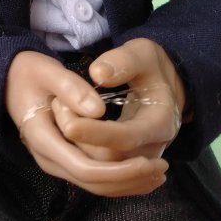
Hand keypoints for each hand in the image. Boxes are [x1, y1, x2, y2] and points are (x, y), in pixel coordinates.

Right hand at [5, 50, 167, 196]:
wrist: (7, 80)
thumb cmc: (27, 72)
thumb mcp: (46, 70)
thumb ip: (70, 88)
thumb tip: (98, 111)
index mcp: (42, 138)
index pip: (84, 167)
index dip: (118, 170)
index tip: (147, 160)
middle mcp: (48, 158)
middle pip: (93, 183)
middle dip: (129, 179)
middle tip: (162, 168)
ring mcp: (55, 162)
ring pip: (95, 186)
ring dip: (127, 184)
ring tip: (159, 173)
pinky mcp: (64, 160)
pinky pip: (93, 178)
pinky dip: (118, 180)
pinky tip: (141, 173)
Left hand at [53, 39, 183, 162]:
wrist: (162, 85)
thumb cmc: (150, 67)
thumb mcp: (142, 53)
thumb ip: (123, 61)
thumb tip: (98, 75)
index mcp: (161, 122)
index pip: (127, 138)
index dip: (97, 134)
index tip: (69, 126)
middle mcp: (152, 146)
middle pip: (112, 159)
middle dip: (81, 138)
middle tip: (58, 105)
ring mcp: (139, 157)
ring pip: (103, 166)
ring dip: (77, 145)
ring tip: (60, 110)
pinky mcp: (126, 160)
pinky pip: (101, 165)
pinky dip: (80, 150)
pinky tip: (64, 125)